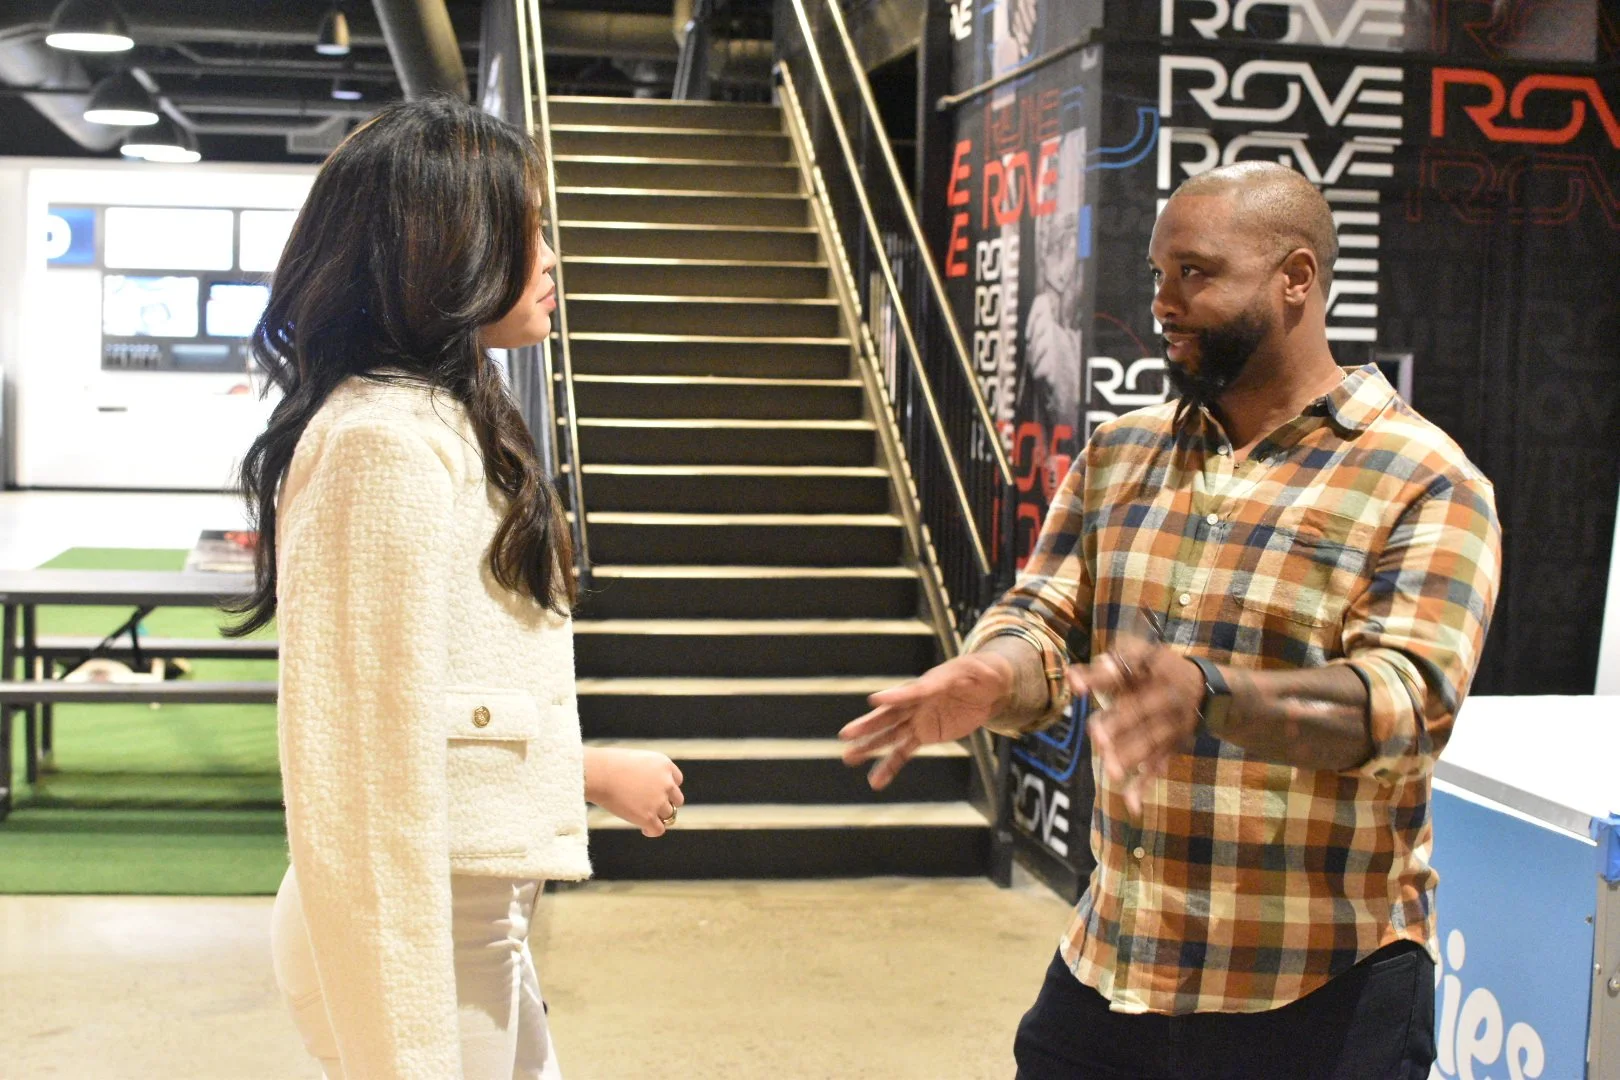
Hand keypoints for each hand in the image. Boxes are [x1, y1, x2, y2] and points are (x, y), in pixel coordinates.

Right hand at [585, 747, 684, 837]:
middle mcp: (666, 783)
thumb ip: (646, 773)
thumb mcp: (635, 760)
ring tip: (645, 818)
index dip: (667, 788)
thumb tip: (646, 788)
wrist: (598, 773)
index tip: (656, 793)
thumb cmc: (608, 764)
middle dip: (666, 803)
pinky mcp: (648, 817)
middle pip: (677, 799)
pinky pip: (658, 830)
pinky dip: (652, 831)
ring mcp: (658, 801)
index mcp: (664, 765)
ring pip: (669, 815)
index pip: (677, 781)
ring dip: (659, 817)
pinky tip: (643, 829)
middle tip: (651, 807)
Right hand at [839, 653, 1012, 789]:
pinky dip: (889, 766)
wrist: (986, 689)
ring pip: (890, 735)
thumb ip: (979, 675)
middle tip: (847, 733)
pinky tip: (876, 781)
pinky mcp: (924, 735)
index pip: (912, 691)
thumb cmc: (981, 675)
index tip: (875, 701)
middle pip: (890, 715)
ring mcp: (918, 720)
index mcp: (930, 684)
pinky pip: (903, 752)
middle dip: (869, 725)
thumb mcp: (983, 673)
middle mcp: (917, 703)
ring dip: (869, 747)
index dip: (894, 696)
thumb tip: (989, 673)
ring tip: (848, 758)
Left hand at [1069, 640, 1204, 816]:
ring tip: (1110, 771)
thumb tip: (1073, 677)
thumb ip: (1106, 666)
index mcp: (1150, 671)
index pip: (1124, 670)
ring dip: (1130, 757)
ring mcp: (1170, 725)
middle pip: (1139, 711)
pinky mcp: (1172, 746)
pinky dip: (1145, 785)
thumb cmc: (1155, 670)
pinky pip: (1157, 766)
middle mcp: (1163, 697)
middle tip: (1096, 737)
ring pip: (1148, 742)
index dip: (1100, 677)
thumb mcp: (1139, 656)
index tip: (1075, 685)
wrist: (1204, 688)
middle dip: (1118, 725)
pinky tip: (1132, 804)